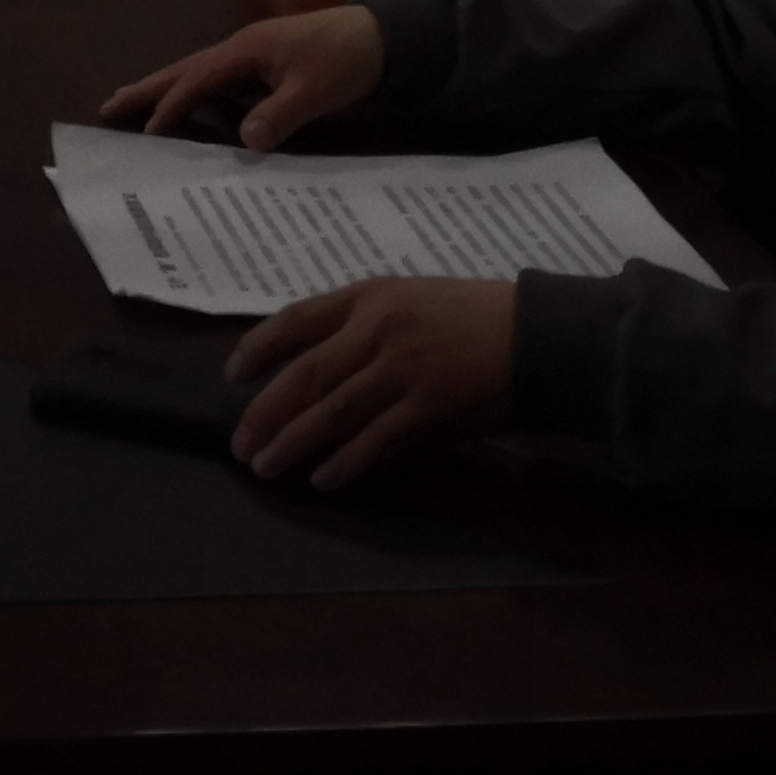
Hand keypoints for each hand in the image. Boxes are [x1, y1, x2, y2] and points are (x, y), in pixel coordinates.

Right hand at [99, 3, 386, 146]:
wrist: (385, 37)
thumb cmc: (346, 59)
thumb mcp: (316, 90)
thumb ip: (279, 115)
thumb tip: (244, 142)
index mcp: (245, 51)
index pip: (196, 82)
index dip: (171, 108)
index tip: (146, 135)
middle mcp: (240, 50)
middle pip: (184, 70)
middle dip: (147, 89)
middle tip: (108, 106)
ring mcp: (252, 56)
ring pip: (198, 74)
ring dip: (167, 89)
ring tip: (136, 106)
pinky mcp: (267, 66)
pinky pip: (220, 83)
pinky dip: (197, 95)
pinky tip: (193, 111)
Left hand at [228, 279, 518, 486]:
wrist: (543, 338)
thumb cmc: (479, 317)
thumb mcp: (414, 300)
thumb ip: (367, 326)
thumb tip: (320, 367)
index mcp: (370, 295)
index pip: (296, 319)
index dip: (258, 348)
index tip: (232, 376)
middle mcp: (378, 328)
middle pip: (305, 374)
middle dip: (266, 411)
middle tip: (240, 444)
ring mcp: (403, 368)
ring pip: (332, 411)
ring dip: (294, 442)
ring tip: (266, 467)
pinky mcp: (429, 407)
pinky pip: (375, 440)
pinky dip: (345, 462)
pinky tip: (323, 480)